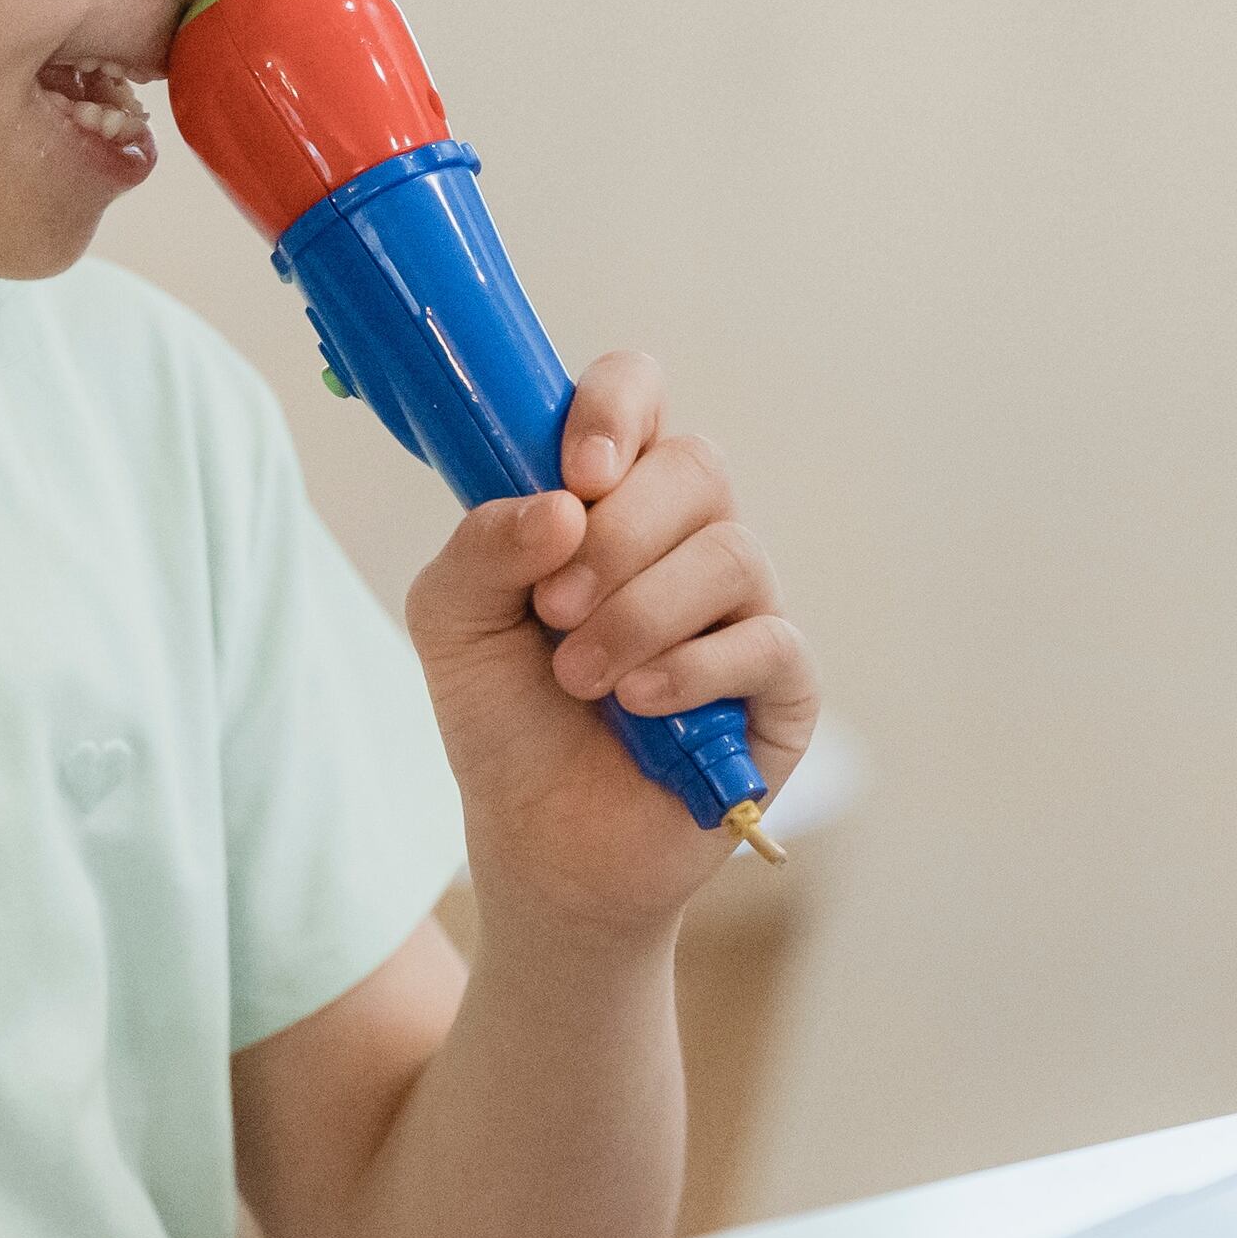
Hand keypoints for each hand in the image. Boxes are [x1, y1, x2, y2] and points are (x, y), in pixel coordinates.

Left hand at [404, 351, 817, 951]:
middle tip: (553, 610)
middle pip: (696, 466)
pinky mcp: (783, 684)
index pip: (639, 393)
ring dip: (640, 615)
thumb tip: (559, 505)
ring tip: (581, 678)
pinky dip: (692, 671)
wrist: (542, 844)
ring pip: (730, 553)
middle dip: (616, 538)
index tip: (576, 475)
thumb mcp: (453, 623)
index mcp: (609, 497)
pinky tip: (642, 707)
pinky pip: (767, 640)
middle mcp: (686, 535)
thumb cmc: (505, 718)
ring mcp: (744, 605)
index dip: (615, 410)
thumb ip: (481, 548)